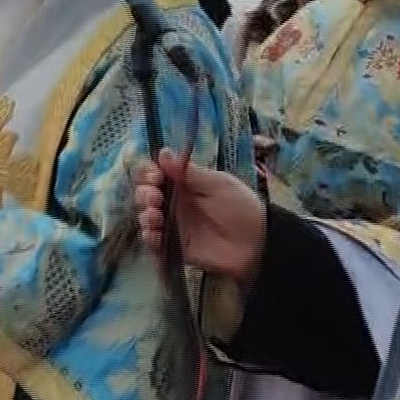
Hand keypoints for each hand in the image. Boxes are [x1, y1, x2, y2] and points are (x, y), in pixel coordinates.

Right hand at [133, 148, 265, 280]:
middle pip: (145, 194)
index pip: (155, 173)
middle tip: (155, 197)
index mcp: (184, 183)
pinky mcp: (174, 247)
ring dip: (144, 214)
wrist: (255, 243)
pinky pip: (152, 242)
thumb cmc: (240, 207)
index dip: (148, 173)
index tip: (154, 176)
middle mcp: (174, 202)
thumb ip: (188, 171)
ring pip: (145, 217)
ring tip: (156, 216)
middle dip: (144, 193)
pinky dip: (149, 237)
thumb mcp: (217, 184)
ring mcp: (173, 225)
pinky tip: (156, 234)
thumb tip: (162, 152)